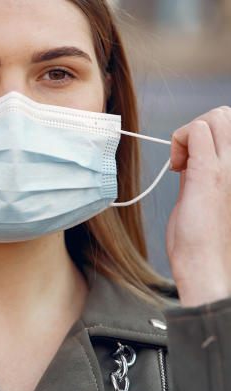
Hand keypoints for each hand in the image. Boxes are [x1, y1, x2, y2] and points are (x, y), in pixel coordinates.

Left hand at [166, 106, 230, 306]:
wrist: (204, 262)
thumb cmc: (202, 235)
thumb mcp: (205, 192)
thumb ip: (202, 168)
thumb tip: (190, 150)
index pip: (227, 123)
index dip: (203, 135)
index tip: (189, 162)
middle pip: (222, 115)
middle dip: (196, 129)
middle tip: (184, 161)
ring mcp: (229, 165)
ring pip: (212, 117)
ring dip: (187, 135)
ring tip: (182, 165)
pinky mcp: (210, 172)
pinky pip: (196, 131)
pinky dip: (178, 142)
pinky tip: (177, 169)